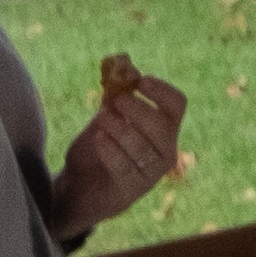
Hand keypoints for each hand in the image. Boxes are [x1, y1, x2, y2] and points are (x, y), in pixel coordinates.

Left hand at [52, 66, 185, 238]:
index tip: (141, 80)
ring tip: (101, 118)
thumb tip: (119, 66)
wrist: (78, 187)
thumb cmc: (97, 149)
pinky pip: (126, 167)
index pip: (177, 105)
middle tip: (117, 100)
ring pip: (143, 146)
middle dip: (139, 110)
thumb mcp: (104, 118)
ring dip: (121, 129)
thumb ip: (114, 97)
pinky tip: (98, 139)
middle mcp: (165, 150)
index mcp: (165, 128)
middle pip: (162, 125)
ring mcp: (152, 173)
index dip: (162, 91)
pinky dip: (111, 151)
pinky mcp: (134, 190)